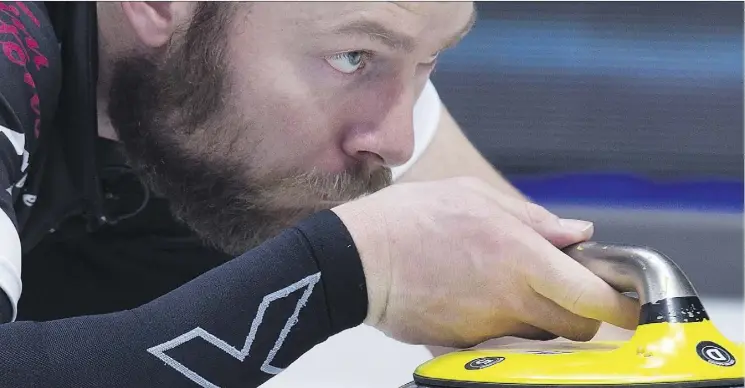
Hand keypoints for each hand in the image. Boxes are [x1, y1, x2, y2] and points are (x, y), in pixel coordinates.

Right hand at [332, 177, 638, 347]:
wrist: (358, 258)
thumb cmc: (412, 218)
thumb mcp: (474, 197)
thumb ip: (532, 218)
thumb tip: (577, 233)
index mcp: (520, 257)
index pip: (593, 297)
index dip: (621, 303)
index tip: (628, 299)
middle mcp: (511, 300)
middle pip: (576, 327)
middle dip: (583, 311)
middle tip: (565, 284)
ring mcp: (488, 328)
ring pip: (540, 336)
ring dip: (543, 316)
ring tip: (510, 284)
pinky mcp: (465, 345)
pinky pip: (502, 340)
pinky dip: (505, 323)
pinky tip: (477, 295)